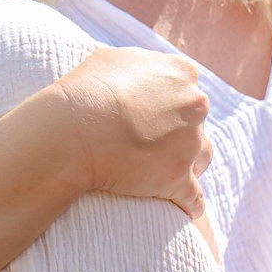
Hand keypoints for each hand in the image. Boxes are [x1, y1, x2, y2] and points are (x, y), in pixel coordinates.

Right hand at [43, 47, 213, 222]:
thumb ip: (135, 64)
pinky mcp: (179, 177)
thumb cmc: (82, 92)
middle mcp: (194, 104)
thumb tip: (139, 68)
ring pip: (201, 157)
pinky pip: (195, 198)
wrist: (70, 130)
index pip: (187, 92)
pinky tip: (185, 212)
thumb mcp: (110, 60)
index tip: (153, 120)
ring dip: (187, 165)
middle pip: (196, 123)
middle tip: (154, 148)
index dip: (170, 108)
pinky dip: (190, 206)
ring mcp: (190, 141)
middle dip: (180, 135)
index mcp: (180, 72)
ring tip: (163, 175)